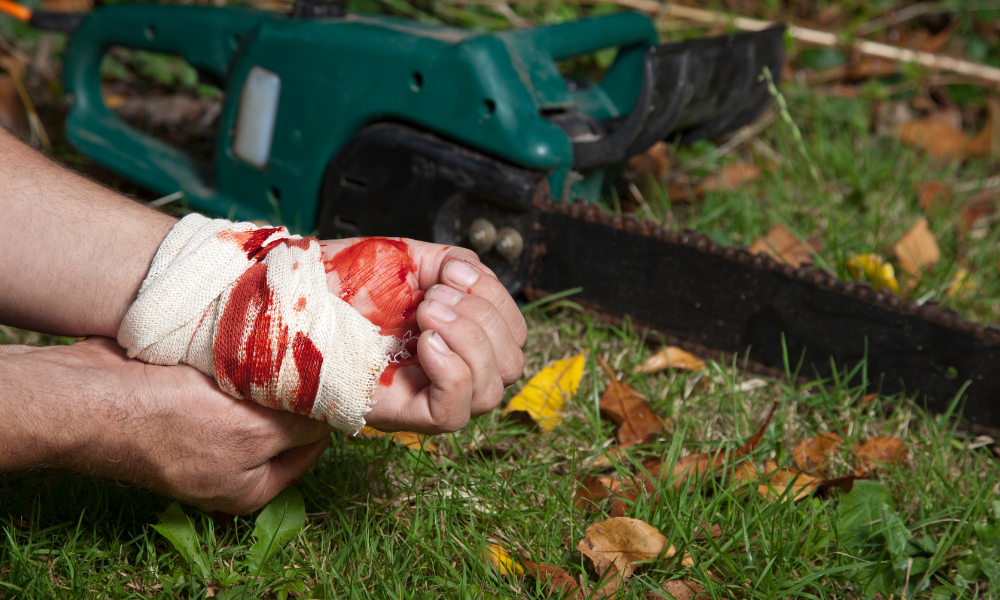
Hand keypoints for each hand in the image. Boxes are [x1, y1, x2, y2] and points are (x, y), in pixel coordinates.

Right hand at [0, 337, 330, 513]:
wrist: (90, 396)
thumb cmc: (166, 422)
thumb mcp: (249, 435)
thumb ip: (298, 429)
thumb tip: (333, 417)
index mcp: (252, 486)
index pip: (311, 446)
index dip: (325, 412)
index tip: (337, 376)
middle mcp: (233, 464)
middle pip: (285, 419)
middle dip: (296, 387)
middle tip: (309, 350)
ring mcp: (208, 431)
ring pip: (259, 393)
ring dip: (269, 367)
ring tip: (276, 340)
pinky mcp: (187, 398)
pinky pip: (229, 375)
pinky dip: (238, 357)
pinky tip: (244, 335)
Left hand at [319, 238, 526, 433]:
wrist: (289, 300)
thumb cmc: (338, 284)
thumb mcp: (406, 260)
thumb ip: (452, 263)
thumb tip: (473, 278)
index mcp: (455, 335)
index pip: (513, 336)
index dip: (498, 301)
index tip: (454, 275)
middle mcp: (446, 369)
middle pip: (512, 365)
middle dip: (484, 319)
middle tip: (435, 298)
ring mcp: (425, 394)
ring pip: (491, 391)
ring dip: (470, 340)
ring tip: (426, 314)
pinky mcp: (401, 414)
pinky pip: (454, 412)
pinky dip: (453, 371)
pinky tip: (426, 342)